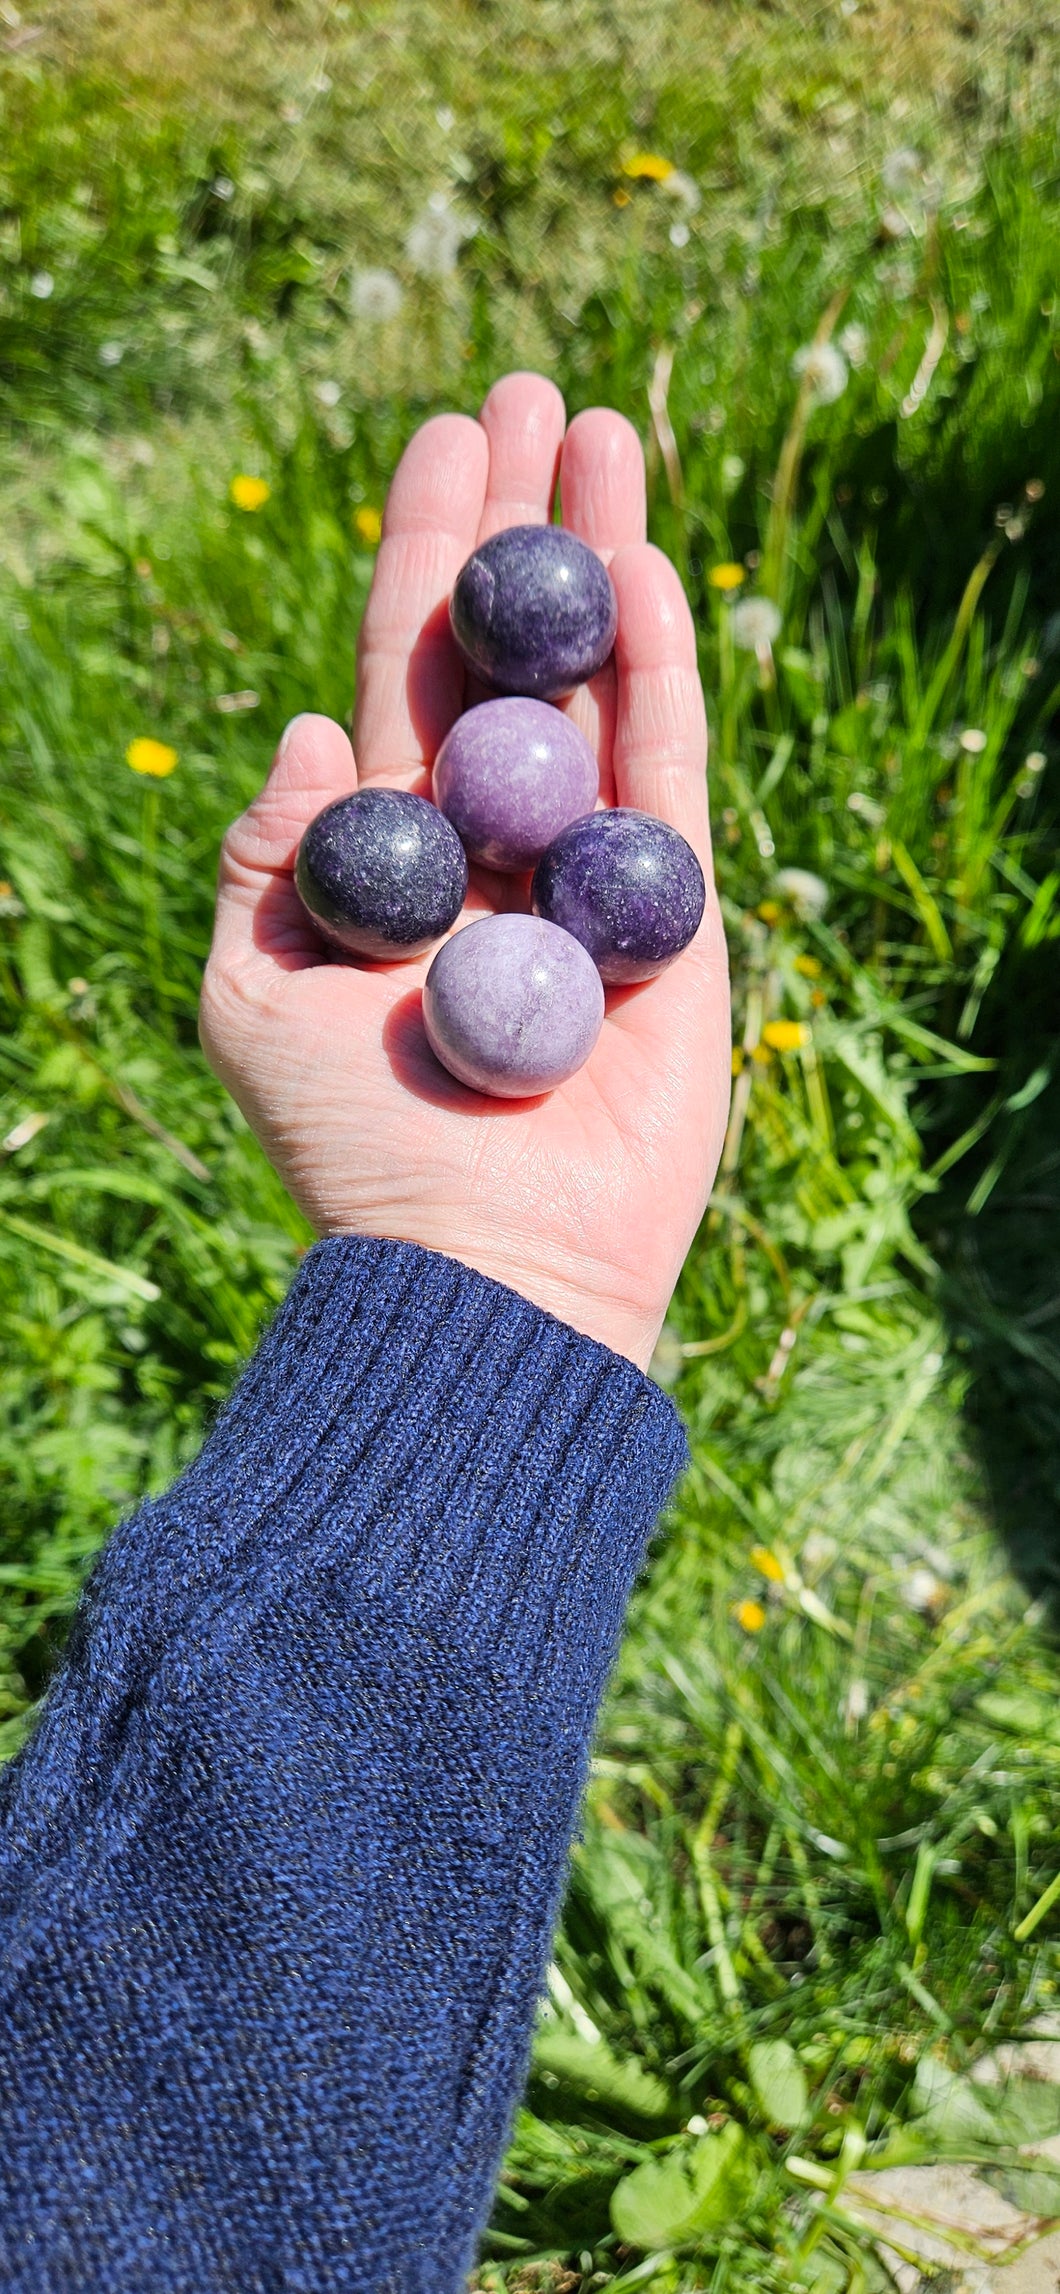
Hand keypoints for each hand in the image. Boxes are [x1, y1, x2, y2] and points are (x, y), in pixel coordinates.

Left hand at [200, 372, 729, 1369]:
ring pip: (597, 683)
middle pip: (511, 651)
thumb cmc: (351, 1147)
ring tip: (606, 427)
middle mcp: (491, 842)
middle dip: (520, 524)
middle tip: (533, 393)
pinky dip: (654, 673)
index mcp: (392, 851)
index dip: (421, 556)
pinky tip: (641, 570)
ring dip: (600, 556)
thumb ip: (275, 857)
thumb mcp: (255, 996)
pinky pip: (664, 773)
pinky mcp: (671, 916)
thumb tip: (311, 724)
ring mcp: (586, 872)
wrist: (482, 1263)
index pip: (407, 670)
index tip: (437, 439)